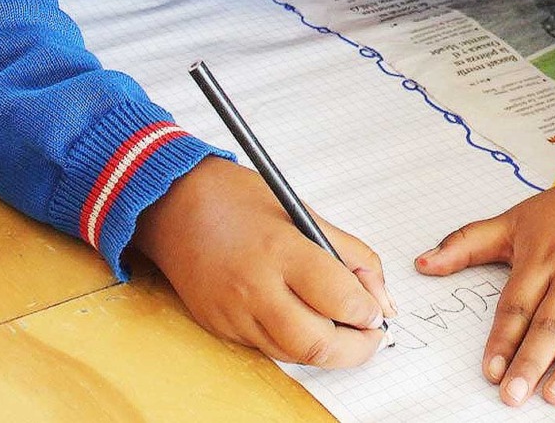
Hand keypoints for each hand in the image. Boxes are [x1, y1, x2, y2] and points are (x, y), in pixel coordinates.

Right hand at [132, 156, 395, 367]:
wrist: (176, 204)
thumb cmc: (238, 198)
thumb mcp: (302, 211)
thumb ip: (348, 253)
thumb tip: (379, 296)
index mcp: (280, 249)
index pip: (339, 299)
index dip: (368, 311)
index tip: (375, 308)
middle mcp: (254, 287)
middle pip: (317, 345)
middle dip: (356, 349)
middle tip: (368, 332)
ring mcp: (232, 312)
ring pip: (293, 354)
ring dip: (326, 349)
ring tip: (339, 327)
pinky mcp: (219, 325)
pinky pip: (267, 348)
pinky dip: (292, 342)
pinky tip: (301, 319)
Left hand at [415, 161, 554, 405]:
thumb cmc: (554, 213)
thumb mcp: (507, 222)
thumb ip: (464, 244)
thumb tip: (422, 264)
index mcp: (537, 260)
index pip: (515, 306)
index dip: (502, 339)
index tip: (490, 370)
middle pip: (548, 323)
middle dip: (530, 361)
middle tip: (513, 395)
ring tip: (554, 396)